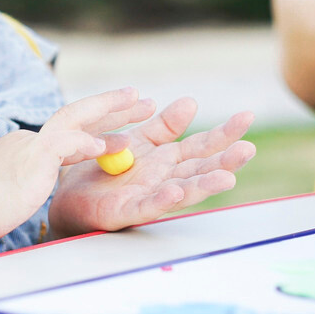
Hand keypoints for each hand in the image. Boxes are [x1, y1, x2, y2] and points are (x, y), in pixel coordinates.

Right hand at [0, 88, 153, 252]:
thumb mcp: (0, 194)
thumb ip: (19, 186)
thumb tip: (24, 194)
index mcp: (24, 150)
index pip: (66, 130)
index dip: (96, 125)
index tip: (120, 125)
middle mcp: (29, 143)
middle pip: (77, 115)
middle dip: (113, 106)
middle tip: (143, 98)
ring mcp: (28, 150)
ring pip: (75, 121)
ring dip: (112, 113)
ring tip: (142, 106)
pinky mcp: (27, 164)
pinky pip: (62, 146)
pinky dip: (86, 143)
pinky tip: (106, 146)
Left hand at [48, 96, 254, 237]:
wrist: (66, 189)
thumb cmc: (104, 166)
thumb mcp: (138, 138)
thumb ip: (164, 125)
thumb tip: (192, 102)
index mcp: (166, 159)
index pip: (201, 145)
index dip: (224, 133)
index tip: (248, 117)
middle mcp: (163, 179)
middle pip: (199, 169)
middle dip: (224, 160)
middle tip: (249, 148)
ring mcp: (147, 197)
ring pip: (182, 191)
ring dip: (204, 185)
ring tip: (227, 177)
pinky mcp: (125, 211)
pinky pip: (146, 207)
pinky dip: (162, 201)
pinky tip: (175, 193)